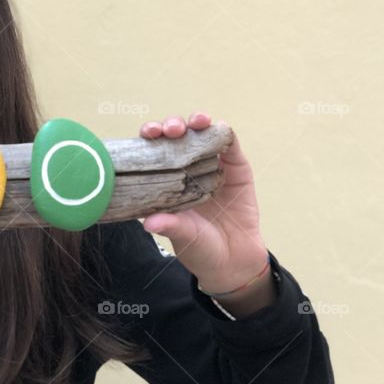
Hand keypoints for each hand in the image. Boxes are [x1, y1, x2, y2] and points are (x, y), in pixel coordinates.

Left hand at [138, 112, 269, 295]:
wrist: (234, 261)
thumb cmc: (199, 247)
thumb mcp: (182, 236)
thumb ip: (169, 225)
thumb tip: (148, 223)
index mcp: (166, 181)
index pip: (153, 151)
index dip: (148, 138)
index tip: (147, 134)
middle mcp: (186, 168)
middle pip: (176, 137)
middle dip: (170, 126)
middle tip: (169, 130)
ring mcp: (212, 165)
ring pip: (202, 134)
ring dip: (196, 122)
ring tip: (195, 123)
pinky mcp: (236, 168)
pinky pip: (230, 144)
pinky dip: (223, 132)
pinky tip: (218, 128)